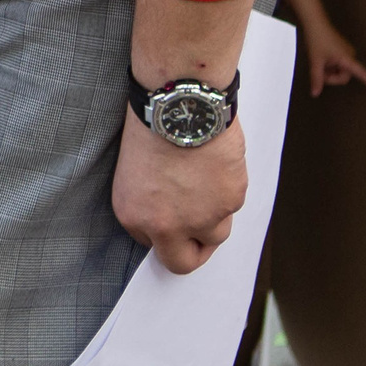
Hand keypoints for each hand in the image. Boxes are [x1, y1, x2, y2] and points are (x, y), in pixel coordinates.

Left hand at [111, 109, 246, 273]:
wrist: (179, 103)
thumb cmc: (152, 125)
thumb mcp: (133, 171)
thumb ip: (150, 203)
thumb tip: (170, 217)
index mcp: (133, 215)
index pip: (152, 245)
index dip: (164, 231)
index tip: (172, 219)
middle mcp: (164, 225)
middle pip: (183, 262)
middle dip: (192, 250)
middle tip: (197, 235)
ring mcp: (200, 218)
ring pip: (216, 234)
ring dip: (213, 219)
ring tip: (205, 185)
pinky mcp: (229, 203)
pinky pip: (232, 208)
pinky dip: (227, 193)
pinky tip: (216, 167)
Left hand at [301, 19, 365, 98]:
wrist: (315, 22)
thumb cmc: (316, 40)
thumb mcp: (315, 61)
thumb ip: (316, 78)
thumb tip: (315, 94)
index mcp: (347, 59)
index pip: (363, 74)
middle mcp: (350, 56)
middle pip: (343, 77)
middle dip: (331, 77)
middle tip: (319, 70)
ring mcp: (346, 54)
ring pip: (339, 71)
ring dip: (329, 71)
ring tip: (319, 61)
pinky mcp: (342, 51)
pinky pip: (338, 64)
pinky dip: (330, 65)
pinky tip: (322, 57)